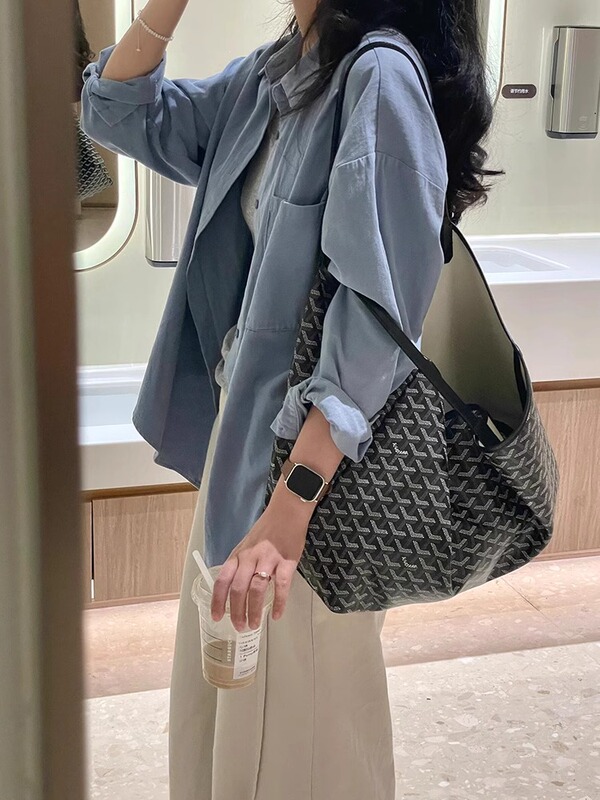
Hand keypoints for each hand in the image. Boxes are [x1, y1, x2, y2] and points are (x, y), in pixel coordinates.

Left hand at [210, 481, 313, 631]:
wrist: (287, 512)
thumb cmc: (267, 530)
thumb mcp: (246, 545)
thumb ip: (241, 565)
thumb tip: (236, 591)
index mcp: (238, 555)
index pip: (222, 580)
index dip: (217, 601)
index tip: (216, 617)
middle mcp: (250, 557)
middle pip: (238, 589)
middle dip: (236, 612)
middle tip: (239, 627)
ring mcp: (268, 559)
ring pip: (257, 590)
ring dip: (255, 610)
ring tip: (254, 624)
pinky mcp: (287, 561)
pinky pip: (282, 586)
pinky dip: (279, 603)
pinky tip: (277, 615)